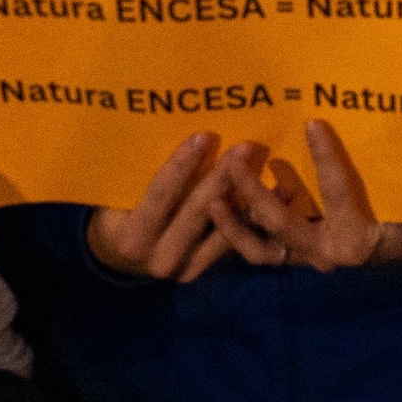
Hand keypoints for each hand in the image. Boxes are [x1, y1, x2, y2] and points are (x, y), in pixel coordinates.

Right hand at [86, 132, 267, 282]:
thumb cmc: (120, 212)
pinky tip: (281, 196)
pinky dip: (257, 218)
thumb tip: (172, 130)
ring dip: (250, 200)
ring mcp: (184, 269)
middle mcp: (159, 259)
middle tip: (245, 147)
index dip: (182, 164)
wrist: (121, 258)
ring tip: (273, 172)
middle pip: (197, 211)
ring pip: (223, 230)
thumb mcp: (120, 196)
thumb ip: (143, 175)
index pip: (160, 194)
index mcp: (133, 237)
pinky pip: (235, 243)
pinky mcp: (204, 271)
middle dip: (222, 177)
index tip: (204, 136)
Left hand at [210, 119, 401, 271]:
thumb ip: (386, 171)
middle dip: (254, 194)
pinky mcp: (297, 258)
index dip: (325, 158)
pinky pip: (263, 249)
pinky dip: (242, 231)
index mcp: (356, 238)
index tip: (312, 124)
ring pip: (260, 251)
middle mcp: (326, 254)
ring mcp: (308, 259)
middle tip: (235, 162)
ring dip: (234, 225)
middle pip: (280, 226)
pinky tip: (227, 204)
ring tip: (214, 198)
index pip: (336, 193)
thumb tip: (362, 131)